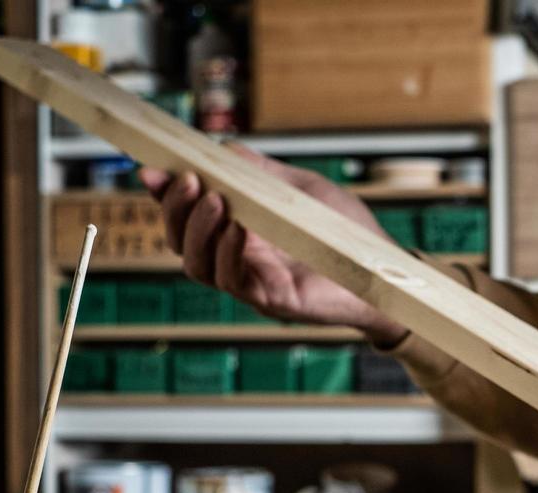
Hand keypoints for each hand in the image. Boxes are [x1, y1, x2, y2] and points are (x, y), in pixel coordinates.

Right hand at [138, 146, 407, 346]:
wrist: (385, 268)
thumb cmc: (347, 231)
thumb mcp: (300, 190)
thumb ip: (261, 172)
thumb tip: (220, 148)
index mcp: (239, 228)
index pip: (187, 214)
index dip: (164, 194)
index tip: (152, 169)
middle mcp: (237, 257)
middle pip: (180, 240)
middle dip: (174, 209)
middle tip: (188, 180)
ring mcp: (251, 280)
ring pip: (197, 263)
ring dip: (197, 230)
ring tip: (214, 200)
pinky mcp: (270, 299)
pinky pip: (233, 280)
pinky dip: (229, 253)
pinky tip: (240, 229)